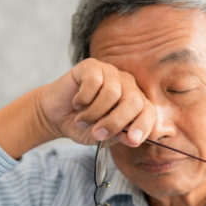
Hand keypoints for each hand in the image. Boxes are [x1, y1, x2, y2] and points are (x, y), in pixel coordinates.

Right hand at [39, 58, 154, 146]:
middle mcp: (127, 86)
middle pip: (133, 102)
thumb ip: (119, 135)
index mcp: (135, 104)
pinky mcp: (92, 66)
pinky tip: (77, 102)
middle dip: (115, 122)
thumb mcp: (103, 138)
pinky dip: (82, 99)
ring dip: (93, 113)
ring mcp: (111, 73)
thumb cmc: (84, 127)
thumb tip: (131, 136)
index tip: (132, 140)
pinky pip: (93, 82)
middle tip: (97, 133)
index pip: (149, 112)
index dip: (143, 126)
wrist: (57, 117)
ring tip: (82, 119)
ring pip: (112, 93)